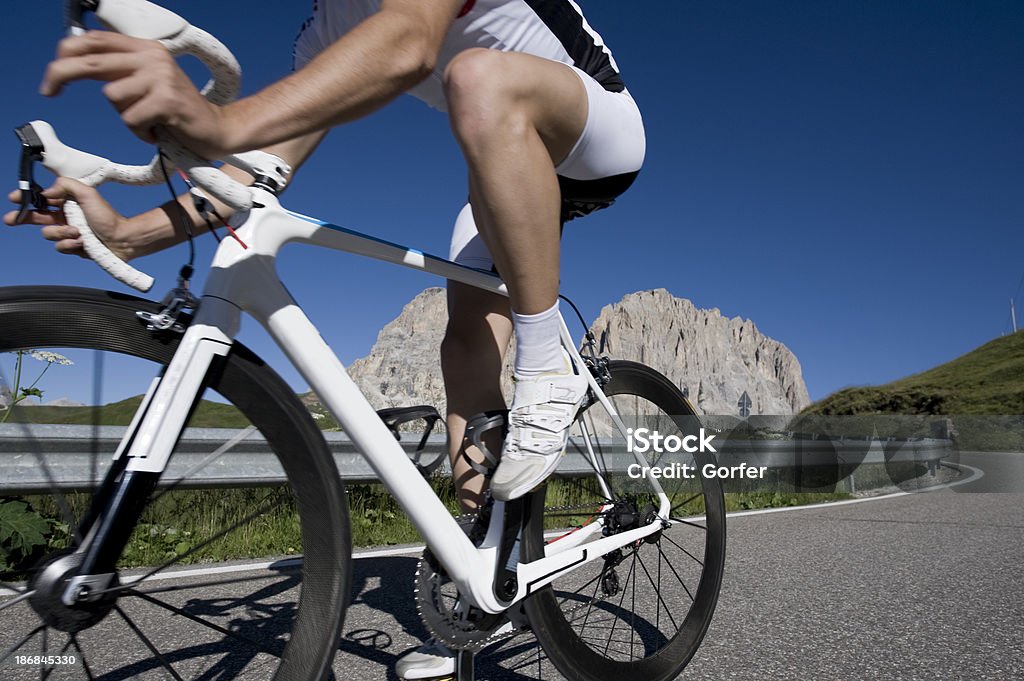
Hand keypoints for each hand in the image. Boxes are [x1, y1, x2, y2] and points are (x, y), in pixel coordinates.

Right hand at [4, 179, 132, 260]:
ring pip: (49, 234)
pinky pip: (60, 247)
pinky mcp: (73, 247)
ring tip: (78, 231)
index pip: (42, 200)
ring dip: (61, 232)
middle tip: (12, 219)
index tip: (15, 198)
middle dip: (23, 218)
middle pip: (37, 218)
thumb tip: (47, 192)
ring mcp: (68, 233)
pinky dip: (70, 244)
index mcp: (66, 204)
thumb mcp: (87, 193)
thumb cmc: (107, 217)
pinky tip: (82, 242)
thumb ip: (67, 186)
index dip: (27, 198)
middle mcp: (65, 218)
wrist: (122, 239)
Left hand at [40, 31, 232, 158]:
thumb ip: (119, 70)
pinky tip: (157, 130)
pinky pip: (131, 118)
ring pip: (113, 97)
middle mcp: (152, 57)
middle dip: (62, 74)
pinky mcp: (167, 100)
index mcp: (145, 48)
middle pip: (92, 61)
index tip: (53, 75)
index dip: (67, 53)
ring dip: (126, 116)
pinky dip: (141, 132)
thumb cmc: (176, 111)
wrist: (217, 129)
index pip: (96, 41)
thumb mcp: (146, 82)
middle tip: (48, 90)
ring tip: (148, 121)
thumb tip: (75, 61)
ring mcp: (161, 77)